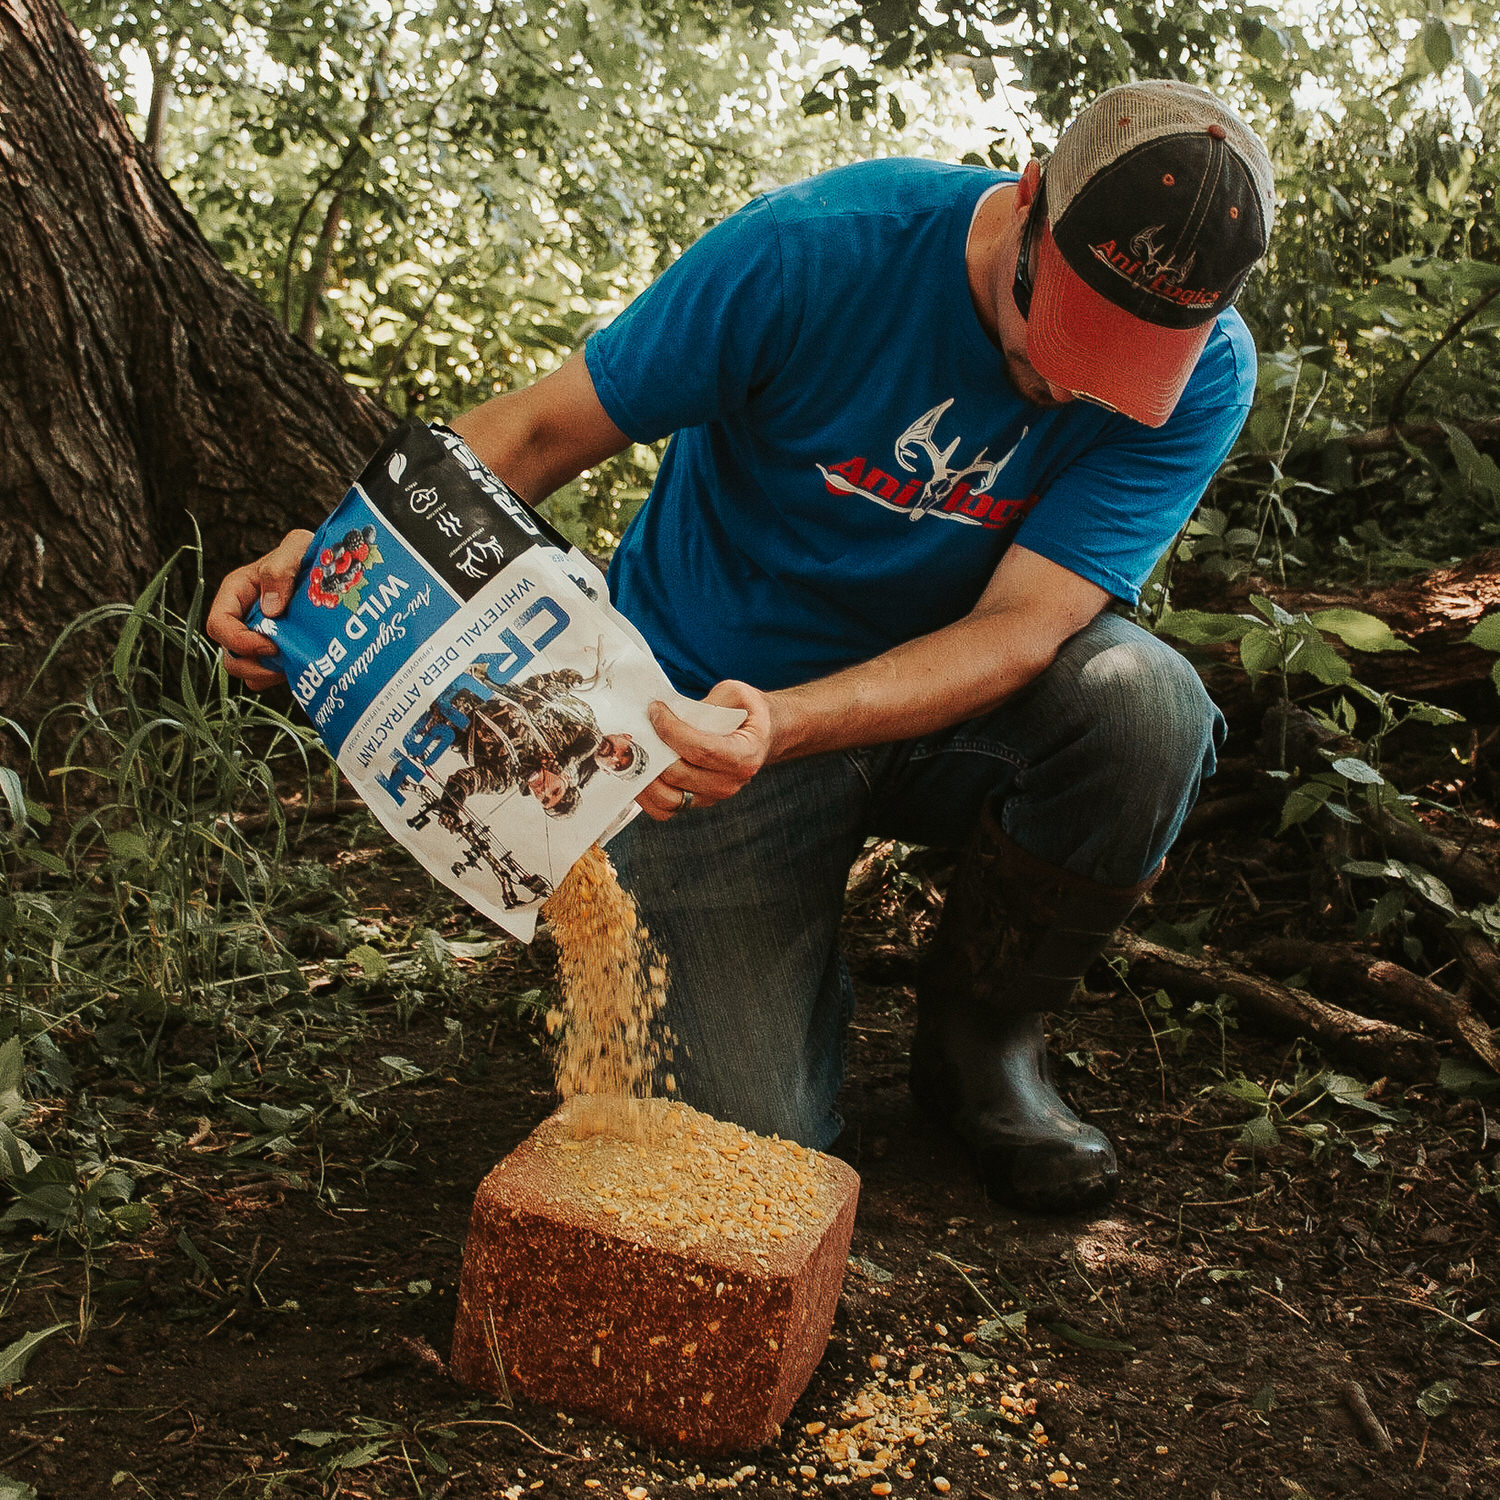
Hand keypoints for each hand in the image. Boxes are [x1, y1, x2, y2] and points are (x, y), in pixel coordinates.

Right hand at [206, 530, 313, 688]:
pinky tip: (298, 666)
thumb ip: (279, 569)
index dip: (239, 641)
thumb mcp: (296, 548)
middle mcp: (242, 616)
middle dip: (252, 665)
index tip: (271, 645)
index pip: (218, 625)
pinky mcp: (274, 648)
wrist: (333, 566)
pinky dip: (278, 676)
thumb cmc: (311, 551)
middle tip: (282, 661)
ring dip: (265, 674)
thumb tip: (270, 608)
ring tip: (292, 665)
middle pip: (229, 654)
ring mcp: (257, 634)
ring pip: (245, 668)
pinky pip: (264, 675)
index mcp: (237, 592)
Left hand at [638, 680, 772, 820]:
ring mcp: (713, 796)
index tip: (656, 710)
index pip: (701, 749)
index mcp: (745, 755)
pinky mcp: (697, 801)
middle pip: (679, 774)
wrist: (762, 736)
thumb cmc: (747, 713)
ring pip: (669, 798)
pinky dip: (648, 796)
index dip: (672, 730)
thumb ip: (708, 702)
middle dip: (653, 750)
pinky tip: (641, 771)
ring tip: (636, 752)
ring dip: (646, 776)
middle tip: (638, 730)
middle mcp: (730, 782)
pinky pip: (665, 809)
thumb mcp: (736, 694)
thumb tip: (672, 711)